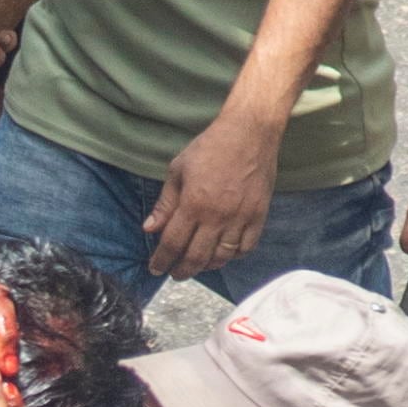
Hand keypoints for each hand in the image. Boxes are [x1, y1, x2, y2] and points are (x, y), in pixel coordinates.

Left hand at [145, 110, 284, 280]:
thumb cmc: (210, 147)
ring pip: (222, 257)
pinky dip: (233, 255)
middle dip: (182, 270)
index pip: (172, 243)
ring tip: (197, 265)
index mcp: (193, 203)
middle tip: (175, 274)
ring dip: (207, 266)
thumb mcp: (178, 169)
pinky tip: (224, 253)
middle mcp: (217, 216)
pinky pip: (246, 247)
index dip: (161, 260)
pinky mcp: (258, 215)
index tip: (155, 268)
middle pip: (196, 257)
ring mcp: (240, 218)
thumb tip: (149, 229)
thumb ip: (165, 203)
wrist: (250, 132)